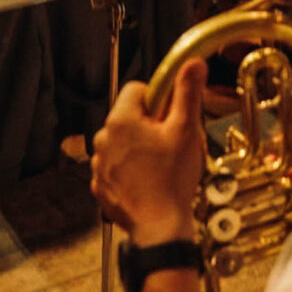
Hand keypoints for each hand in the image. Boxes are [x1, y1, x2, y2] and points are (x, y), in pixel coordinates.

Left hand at [92, 60, 207, 245]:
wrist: (159, 227)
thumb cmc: (172, 180)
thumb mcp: (186, 130)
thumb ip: (187, 93)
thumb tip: (192, 65)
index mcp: (121, 121)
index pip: (136, 89)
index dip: (157, 98)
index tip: (171, 114)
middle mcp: (103, 139)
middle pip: (129, 117)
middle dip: (150, 125)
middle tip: (171, 143)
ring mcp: (99, 164)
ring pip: (122, 143)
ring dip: (139, 148)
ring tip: (161, 166)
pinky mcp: (101, 185)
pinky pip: (116, 167)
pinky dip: (130, 171)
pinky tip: (149, 182)